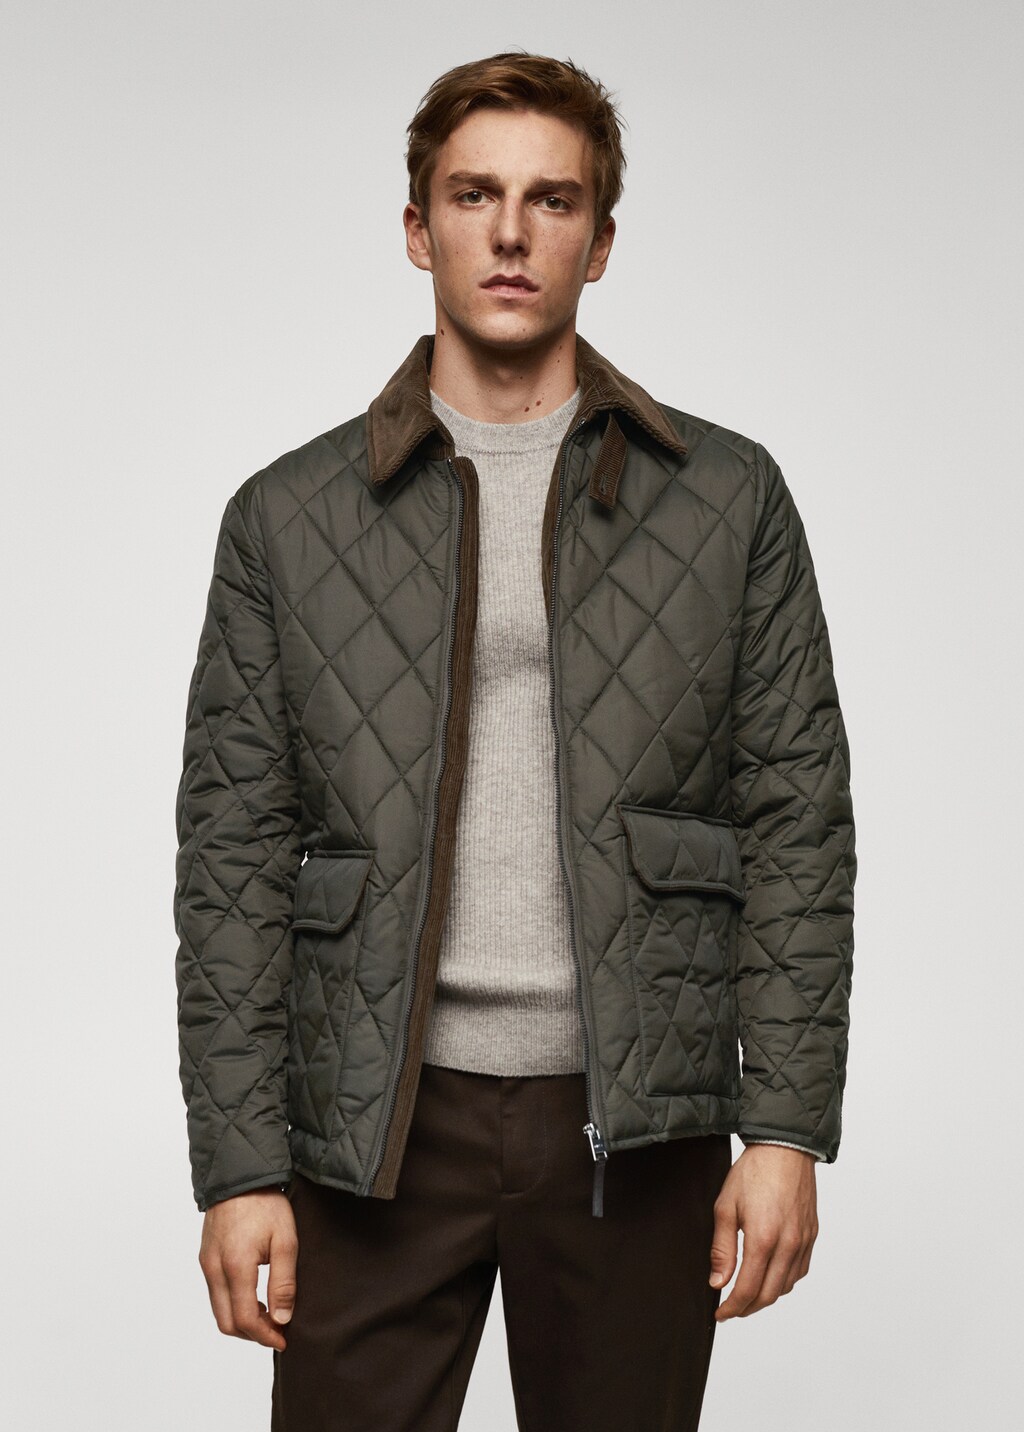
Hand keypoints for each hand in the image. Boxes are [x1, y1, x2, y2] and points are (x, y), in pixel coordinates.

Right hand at [198, 1188, 297, 1349]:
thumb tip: (282, 1318)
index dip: (264, 1336)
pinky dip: (233, 1305)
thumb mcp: (285, 1241)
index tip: (283, 1339)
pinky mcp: (205, 1258)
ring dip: (242, 1321)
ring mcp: (206, 1263)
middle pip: (226, 1322)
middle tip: (276, 1332)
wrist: (240, 1175)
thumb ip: (283, 1282)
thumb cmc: (265, 1204)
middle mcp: (214, 1269)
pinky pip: (215, 1294)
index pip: (244, 1319)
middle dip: (252, 1334)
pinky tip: (253, 1298)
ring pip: (219, 1310)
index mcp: (235, 1266)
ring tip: (268, 1316)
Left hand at [708, 1145, 817, 1320]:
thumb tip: (718, 1282)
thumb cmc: (753, 1173)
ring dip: (766, 1296)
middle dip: (748, 1308)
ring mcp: (803, 1241)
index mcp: (764, 1239)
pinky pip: (799, 1271)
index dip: (732, 1308)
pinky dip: (783, 1281)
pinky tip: (770, 1276)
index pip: (748, 1290)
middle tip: (731, 1309)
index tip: (720, 1314)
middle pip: (769, 1295)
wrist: (784, 1148)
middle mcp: (788, 1245)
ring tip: (747, 1294)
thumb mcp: (725, 1207)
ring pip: (786, 1286)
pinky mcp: (812, 1235)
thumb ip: (722, 1248)